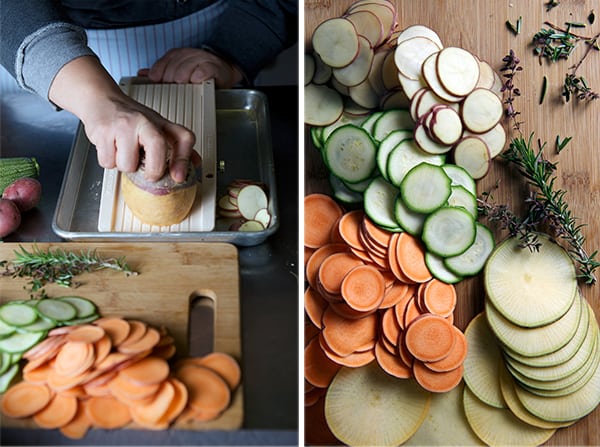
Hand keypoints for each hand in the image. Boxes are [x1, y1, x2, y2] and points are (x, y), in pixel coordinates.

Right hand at [49, 56, 196, 181]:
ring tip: (123, 151)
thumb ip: (176, 145)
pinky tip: (111, 148)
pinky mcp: (103, 132)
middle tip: (148, 172)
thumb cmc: (130, 116)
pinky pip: (108, 163)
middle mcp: (145, 122)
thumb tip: (195, 162)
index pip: (183, 138)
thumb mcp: (157, 127)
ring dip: (124, 165)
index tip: (179, 177)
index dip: (184, 160)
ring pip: (127, 165)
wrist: (100, 99)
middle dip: (152, 171)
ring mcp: (123, 126)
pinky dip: (108, 161)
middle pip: (157, 152)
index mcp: (161, 123)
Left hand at [138, 48, 242, 87]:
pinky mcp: (214, 67)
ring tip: (181, 83)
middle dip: (170, 75)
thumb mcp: (178, 72)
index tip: (156, 80)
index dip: (159, 70)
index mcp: (177, 56)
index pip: (164, 61)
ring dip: (183, 74)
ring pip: (188, 65)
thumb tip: (141, 74)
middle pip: (175, 64)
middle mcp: (188, 55)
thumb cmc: (200, 73)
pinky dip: (199, 74)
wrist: (223, 72)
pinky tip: (196, 80)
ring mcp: (202, 60)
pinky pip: (205, 69)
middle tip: (170, 86)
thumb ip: (161, 73)